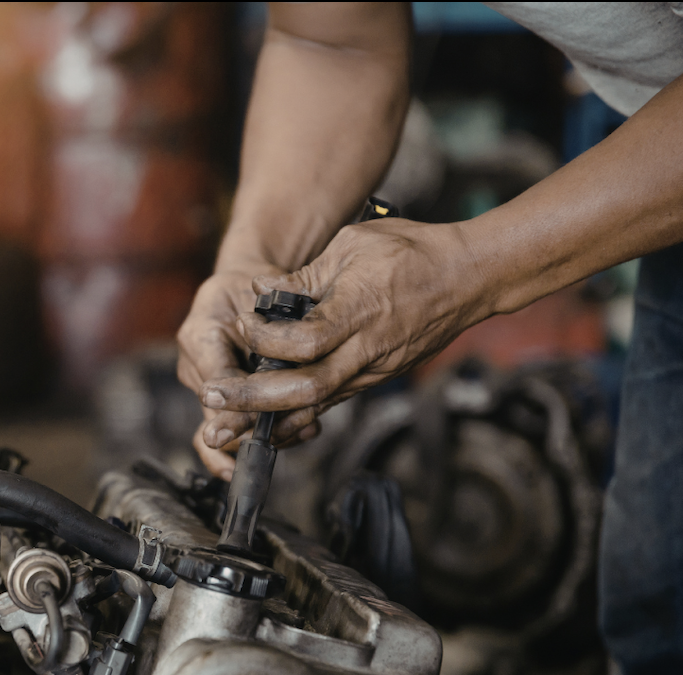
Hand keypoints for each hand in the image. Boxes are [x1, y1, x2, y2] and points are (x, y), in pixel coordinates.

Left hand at [195, 219, 489, 467]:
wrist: (468, 278)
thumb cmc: (412, 251)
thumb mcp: (352, 244)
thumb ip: (306, 276)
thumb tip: (263, 293)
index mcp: (360, 310)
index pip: (304, 341)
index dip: (265, 339)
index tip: (240, 325)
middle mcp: (366, 350)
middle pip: (304, 388)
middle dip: (253, 399)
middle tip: (214, 399)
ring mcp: (372, 370)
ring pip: (316, 404)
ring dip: (268, 416)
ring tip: (226, 422)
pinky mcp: (375, 378)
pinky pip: (330, 400)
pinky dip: (294, 413)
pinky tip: (264, 420)